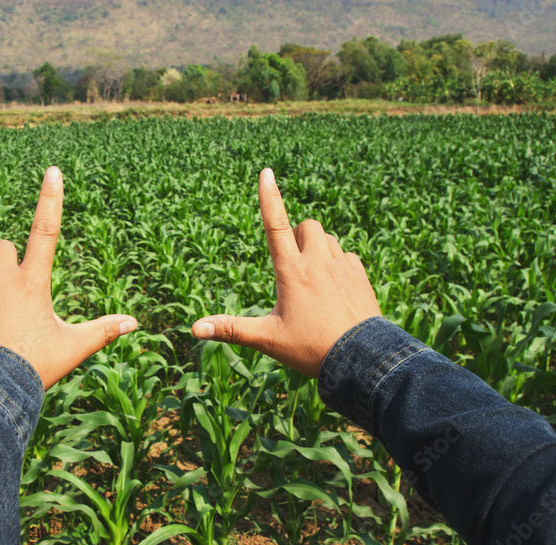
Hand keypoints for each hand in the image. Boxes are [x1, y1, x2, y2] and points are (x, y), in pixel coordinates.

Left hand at [0, 166, 137, 389]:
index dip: (50, 199)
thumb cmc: (34, 367)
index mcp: (33, 282)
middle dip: (6, 262)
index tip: (52, 170)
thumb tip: (134, 323)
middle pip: (1, 247)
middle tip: (13, 295)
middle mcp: (0, 279)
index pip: (46, 231)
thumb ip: (102, 331)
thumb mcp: (71, 348)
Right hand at [191, 168, 380, 377]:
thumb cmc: (311, 349)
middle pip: (308, 225)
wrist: (361, 360)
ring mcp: (342, 266)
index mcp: (291, 271)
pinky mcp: (361, 275)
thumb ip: (231, 329)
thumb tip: (194, 329)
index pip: (275, 224)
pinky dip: (338, 264)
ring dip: (318, 248)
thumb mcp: (267, 339)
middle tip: (294, 266)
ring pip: (328, 239)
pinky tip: (335, 289)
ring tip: (313, 281)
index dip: (269, 197)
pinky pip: (348, 256)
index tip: (266, 172)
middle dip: (299, 236)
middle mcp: (317, 261)